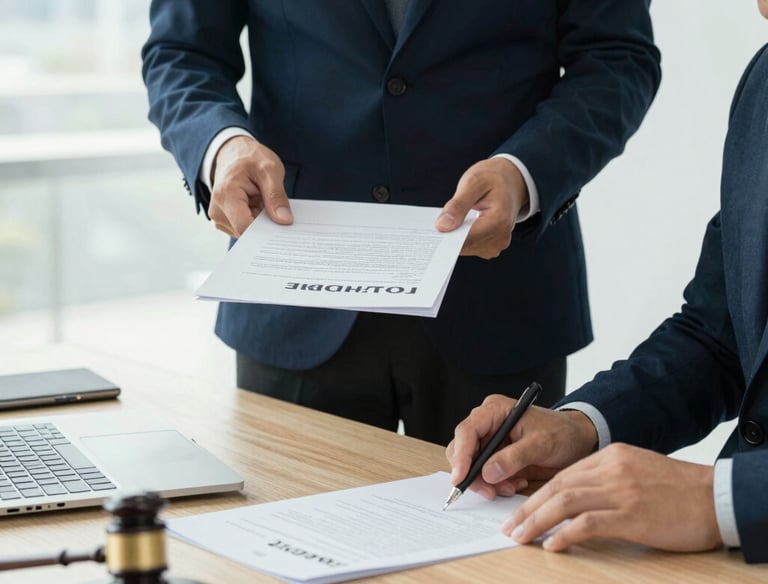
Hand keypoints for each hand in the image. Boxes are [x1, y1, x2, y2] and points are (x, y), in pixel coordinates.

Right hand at [208, 136, 293, 236]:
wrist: (233, 152)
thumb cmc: (250, 157)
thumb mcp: (270, 170)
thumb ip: (276, 196)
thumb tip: (284, 220)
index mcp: (226, 194)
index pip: (245, 228)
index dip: (265, 230)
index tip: (281, 225)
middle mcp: (217, 209)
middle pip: (246, 232)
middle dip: (264, 224)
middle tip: (273, 206)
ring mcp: (219, 216)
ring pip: (246, 232)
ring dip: (259, 221)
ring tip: (261, 201)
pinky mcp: (223, 219)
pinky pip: (243, 228)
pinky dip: (254, 220)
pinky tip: (257, 205)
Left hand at [435, 157, 528, 258]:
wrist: (511, 181)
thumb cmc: (493, 178)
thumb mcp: (473, 182)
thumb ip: (458, 205)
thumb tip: (442, 226)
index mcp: (498, 221)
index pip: (466, 240)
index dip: (446, 237)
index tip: (430, 233)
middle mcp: (500, 238)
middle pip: (465, 246)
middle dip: (449, 235)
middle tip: (439, 220)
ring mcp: (496, 244)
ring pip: (465, 248)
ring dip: (455, 236)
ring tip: (452, 218)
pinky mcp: (491, 246)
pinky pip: (470, 247)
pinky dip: (461, 237)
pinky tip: (458, 224)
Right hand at [446, 394, 597, 498]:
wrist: (577, 441)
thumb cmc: (562, 433)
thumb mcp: (541, 444)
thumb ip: (513, 457)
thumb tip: (488, 473)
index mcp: (494, 411)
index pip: (467, 431)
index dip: (461, 455)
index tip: (460, 478)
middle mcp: (487, 424)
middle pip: (463, 450)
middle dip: (473, 474)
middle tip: (489, 491)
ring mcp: (490, 441)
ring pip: (471, 466)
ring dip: (487, 482)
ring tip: (510, 487)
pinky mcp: (496, 457)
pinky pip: (485, 475)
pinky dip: (496, 484)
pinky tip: (515, 483)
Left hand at [504, 443, 721, 552]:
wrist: (714, 497)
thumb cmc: (677, 489)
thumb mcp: (636, 470)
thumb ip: (606, 478)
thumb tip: (573, 498)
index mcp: (610, 456)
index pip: (562, 474)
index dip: (536, 494)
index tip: (520, 511)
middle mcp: (611, 469)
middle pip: (557, 486)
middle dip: (528, 508)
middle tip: (510, 527)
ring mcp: (620, 491)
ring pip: (565, 502)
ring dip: (537, 520)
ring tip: (520, 536)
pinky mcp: (632, 516)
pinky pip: (588, 523)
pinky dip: (565, 534)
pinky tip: (552, 545)